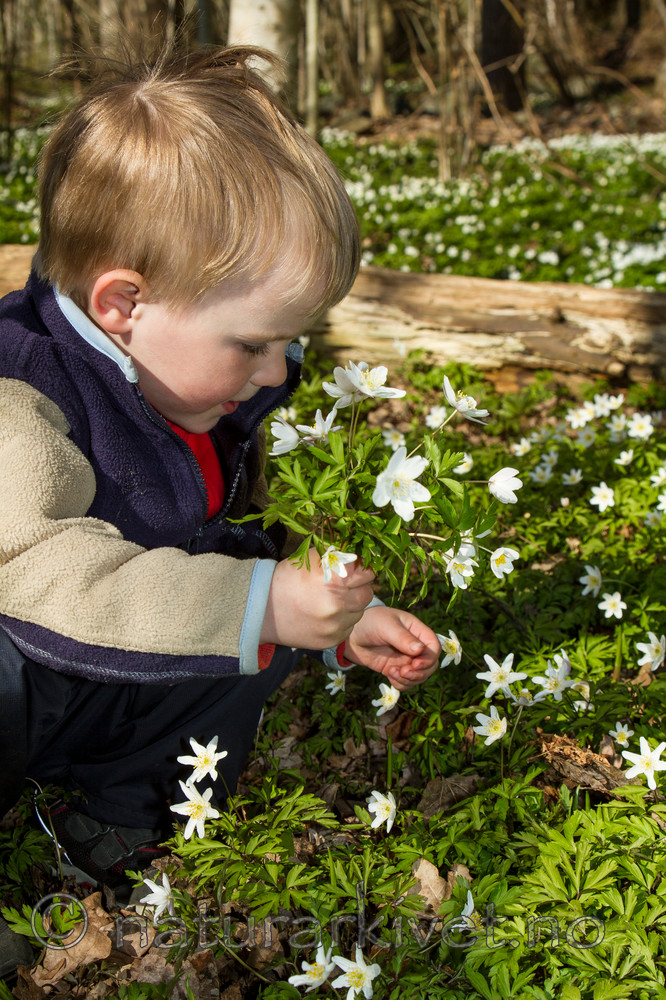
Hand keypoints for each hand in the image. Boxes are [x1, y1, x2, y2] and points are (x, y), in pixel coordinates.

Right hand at [260, 548, 374, 649]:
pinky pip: (349, 626)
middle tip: (341, 584)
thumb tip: (360, 554)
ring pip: (360, 611)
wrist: (263, 611)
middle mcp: (338, 605)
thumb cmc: (286, 580)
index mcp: (334, 580)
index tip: (353, 568)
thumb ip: (338, 556)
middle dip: (358, 587)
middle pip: (368, 592)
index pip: (367, 572)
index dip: (360, 568)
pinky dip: (342, 619)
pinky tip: (325, 613)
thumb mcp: (310, 559)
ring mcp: (336, 626)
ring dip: (351, 604)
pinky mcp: (332, 640)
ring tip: (330, 599)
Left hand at [344, 606, 440, 690]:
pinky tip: (389, 674)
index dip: (429, 658)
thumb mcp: (386, 627)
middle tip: (404, 672)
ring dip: (410, 680)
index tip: (415, 663)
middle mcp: (414, 646)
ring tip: (393, 673)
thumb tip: (421, 650)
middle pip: (430, 665)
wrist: (350, 635)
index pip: (434, 646)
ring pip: (419, 676)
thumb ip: (403, 638)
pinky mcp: (396, 669)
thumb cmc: (369, 623)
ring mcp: (405, 659)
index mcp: (416, 631)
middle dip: (420, 673)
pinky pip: (406, 682)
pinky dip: (401, 683)